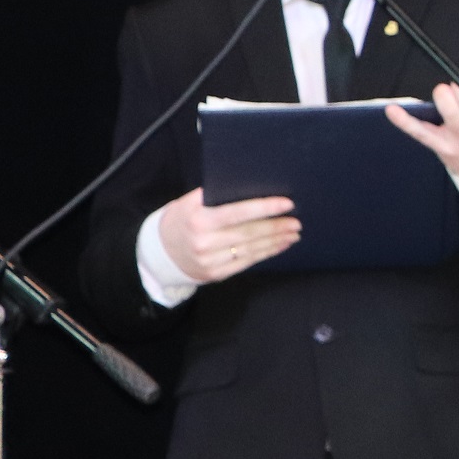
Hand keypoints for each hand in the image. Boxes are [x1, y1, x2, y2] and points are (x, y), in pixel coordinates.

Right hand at [156, 188, 300, 283]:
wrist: (161, 250)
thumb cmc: (183, 218)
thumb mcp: (191, 202)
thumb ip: (217, 194)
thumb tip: (253, 185)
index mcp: (198, 218)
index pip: (238, 212)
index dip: (265, 208)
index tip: (288, 204)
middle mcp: (203, 241)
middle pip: (249, 233)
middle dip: (277, 227)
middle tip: (297, 221)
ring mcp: (209, 260)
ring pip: (251, 249)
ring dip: (276, 241)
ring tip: (293, 233)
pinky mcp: (215, 273)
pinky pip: (247, 262)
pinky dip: (266, 253)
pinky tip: (280, 245)